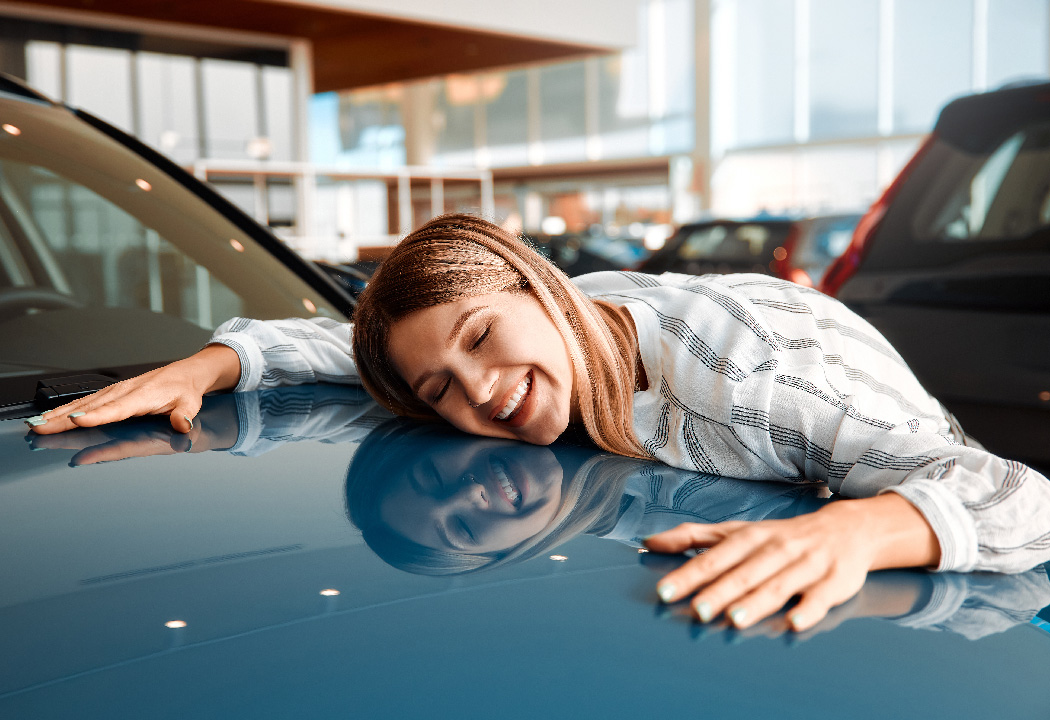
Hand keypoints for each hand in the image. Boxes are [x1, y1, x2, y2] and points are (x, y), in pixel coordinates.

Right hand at [28, 392, 240, 464]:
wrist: (184, 374)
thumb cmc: (184, 390)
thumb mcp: (191, 403)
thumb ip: (185, 415)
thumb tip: (182, 424)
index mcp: (142, 396)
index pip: (116, 408)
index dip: (97, 415)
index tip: (78, 420)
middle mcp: (124, 392)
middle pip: (90, 407)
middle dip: (64, 418)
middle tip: (41, 428)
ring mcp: (115, 392)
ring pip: (82, 404)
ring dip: (58, 415)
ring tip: (38, 425)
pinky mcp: (111, 394)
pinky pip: (84, 402)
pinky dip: (65, 409)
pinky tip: (50, 417)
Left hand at [644, 493, 939, 631]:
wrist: (847, 529)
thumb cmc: (782, 536)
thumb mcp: (738, 532)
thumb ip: (694, 537)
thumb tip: (651, 542)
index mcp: (752, 537)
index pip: (715, 557)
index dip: (690, 574)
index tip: (666, 591)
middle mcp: (777, 549)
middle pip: (744, 573)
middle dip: (721, 591)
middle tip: (697, 610)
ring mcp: (807, 565)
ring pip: (779, 585)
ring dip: (757, 602)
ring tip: (735, 619)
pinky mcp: (835, 581)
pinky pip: (821, 597)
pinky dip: (809, 610)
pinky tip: (795, 623)